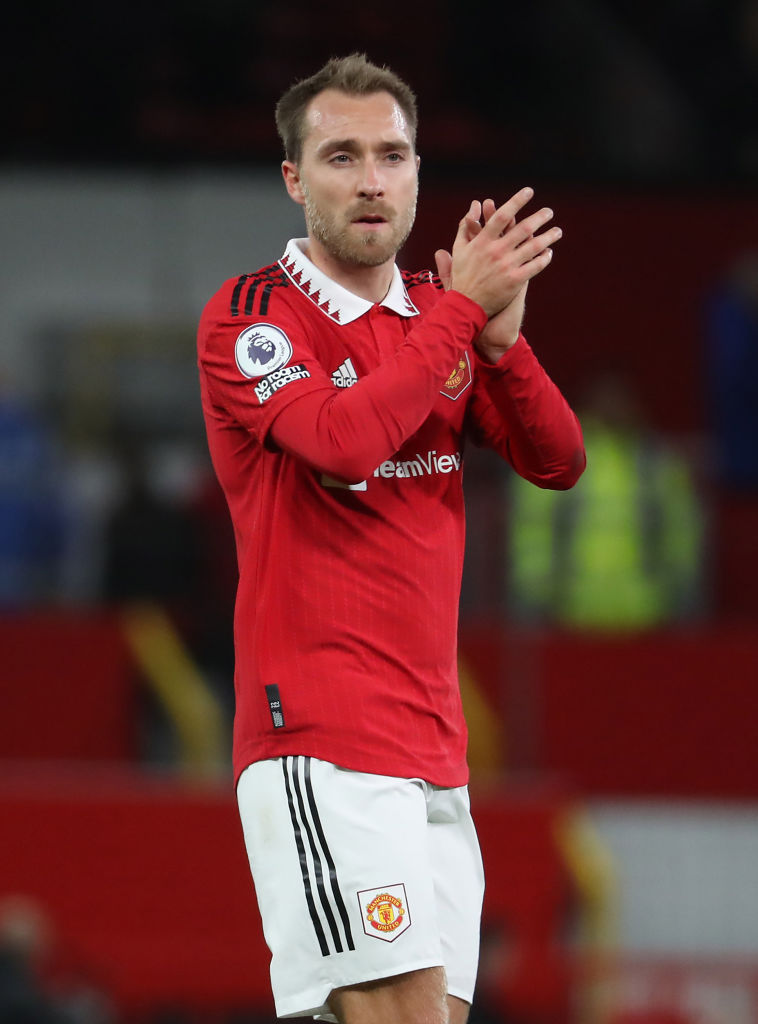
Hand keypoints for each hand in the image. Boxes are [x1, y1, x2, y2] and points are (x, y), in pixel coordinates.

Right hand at [434, 188, 561, 349]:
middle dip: (540, 217)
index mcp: (482, 241)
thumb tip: (474, 204)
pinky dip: (545, 258)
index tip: (529, 191)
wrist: (466, 306)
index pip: (503, 215)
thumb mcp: (459, 248)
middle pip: (523, 228)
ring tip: (557, 231)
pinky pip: (536, 266)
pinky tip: (549, 253)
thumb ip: (466, 225)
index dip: (517, 201)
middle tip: (549, 212)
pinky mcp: (515, 281)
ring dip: (549, 237)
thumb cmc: (463, 275)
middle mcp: (496, 251)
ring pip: (534, 246)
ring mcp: (507, 266)